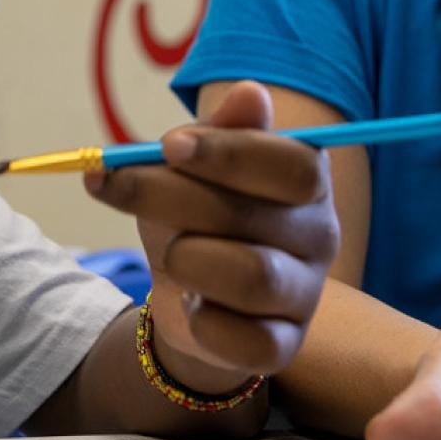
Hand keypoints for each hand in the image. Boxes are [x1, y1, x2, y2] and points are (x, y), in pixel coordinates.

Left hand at [84, 81, 338, 391]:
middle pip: (253, 218)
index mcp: (305, 179)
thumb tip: (252, 93)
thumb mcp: (190, 165)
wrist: (185, 293)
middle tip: (120, 186)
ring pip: (251, 276)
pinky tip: (190, 305)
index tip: (167, 146)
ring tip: (172, 256)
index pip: (290, 162)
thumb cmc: (192, 214)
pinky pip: (248, 341)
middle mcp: (320, 235)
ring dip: (187, 260)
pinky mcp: (283, 346)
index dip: (227, 153)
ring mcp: (306, 294)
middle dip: (171, 199)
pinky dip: (203, 322)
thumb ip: (218, 131)